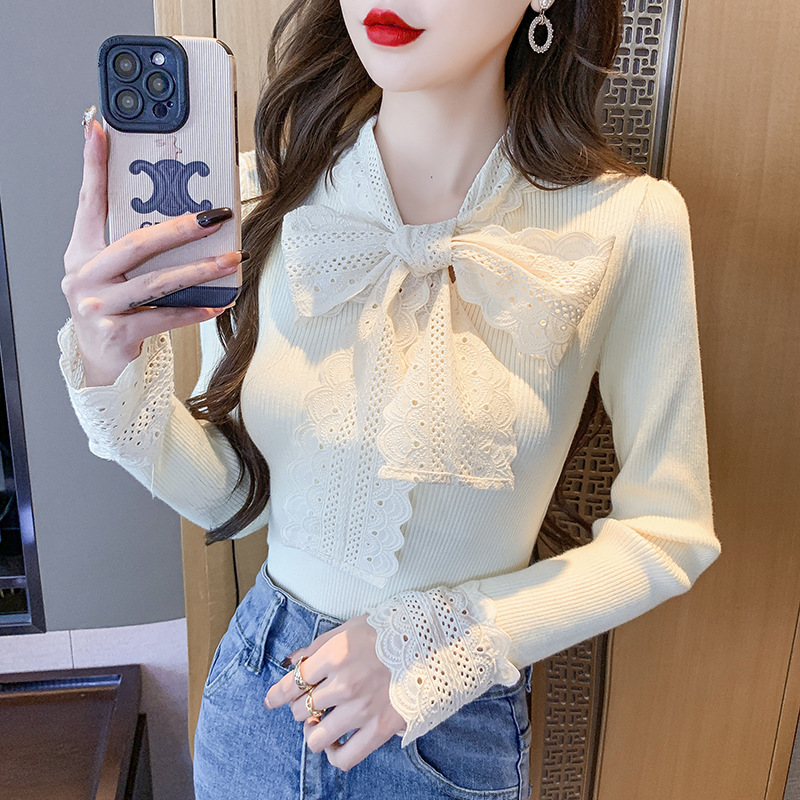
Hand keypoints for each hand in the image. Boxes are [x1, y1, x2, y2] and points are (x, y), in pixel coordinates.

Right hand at [61, 116, 242, 386]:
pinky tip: (218, 304)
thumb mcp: (108, 273)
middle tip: (215, 218)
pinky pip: (164, 317)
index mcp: (81, 253)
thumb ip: (129, 247)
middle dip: (180, 228)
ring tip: (231, 260)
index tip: (100, 130)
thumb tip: (176, 218)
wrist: (97, 362)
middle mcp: (84, 276)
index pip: (88, 202)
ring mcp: (99, 306)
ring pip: (158, 282)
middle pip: (137, 243)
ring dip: (200, 270)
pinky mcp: (117, 333)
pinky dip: (194, 310)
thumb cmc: (109, 309)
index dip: (92, 166)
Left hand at [263, 613, 406, 770]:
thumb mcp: (350, 627)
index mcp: (336, 656)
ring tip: (320, 722)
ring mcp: (361, 709)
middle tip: (311, 701)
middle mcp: (344, 684)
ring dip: (312, 730)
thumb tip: (292, 662)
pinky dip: (333, 754)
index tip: (271, 700)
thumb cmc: (390, 631)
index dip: (277, 694)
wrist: (432, 643)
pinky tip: (335, 743)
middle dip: (301, 706)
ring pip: (316, 736)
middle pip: (301, 709)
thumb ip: (318, 646)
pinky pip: (344, 758)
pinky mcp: (379, 729)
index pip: (293, 683)